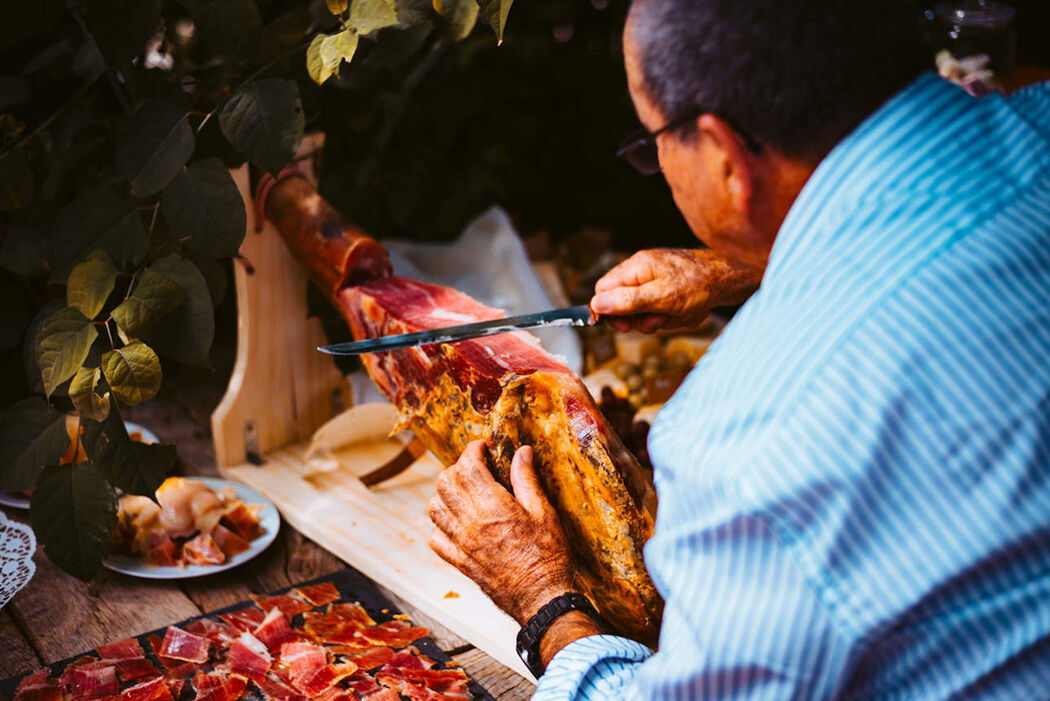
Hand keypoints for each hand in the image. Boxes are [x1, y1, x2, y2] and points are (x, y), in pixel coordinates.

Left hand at [427, 441, 575, 624]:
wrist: (541, 598)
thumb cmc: (548, 556)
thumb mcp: (544, 512)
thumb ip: (527, 479)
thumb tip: (522, 452)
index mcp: (491, 506)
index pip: (468, 466)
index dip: (473, 450)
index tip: (483, 447)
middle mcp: (469, 522)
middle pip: (445, 482)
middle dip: (458, 467)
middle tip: (476, 468)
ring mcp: (461, 543)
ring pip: (434, 507)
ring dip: (445, 493)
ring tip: (464, 492)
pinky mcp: (459, 561)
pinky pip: (435, 538)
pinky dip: (439, 525)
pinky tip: (456, 522)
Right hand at [590, 248, 762, 332]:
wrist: (733, 279)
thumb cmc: (699, 284)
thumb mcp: (660, 297)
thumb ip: (627, 302)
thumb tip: (597, 305)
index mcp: (635, 267)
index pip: (603, 290)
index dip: (607, 311)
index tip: (622, 326)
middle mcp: (644, 272)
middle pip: (624, 305)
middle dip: (642, 318)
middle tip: (658, 320)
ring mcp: (659, 281)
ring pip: (647, 312)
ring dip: (664, 319)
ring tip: (682, 312)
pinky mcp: (672, 291)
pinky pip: (664, 311)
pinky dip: (677, 316)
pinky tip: (691, 310)